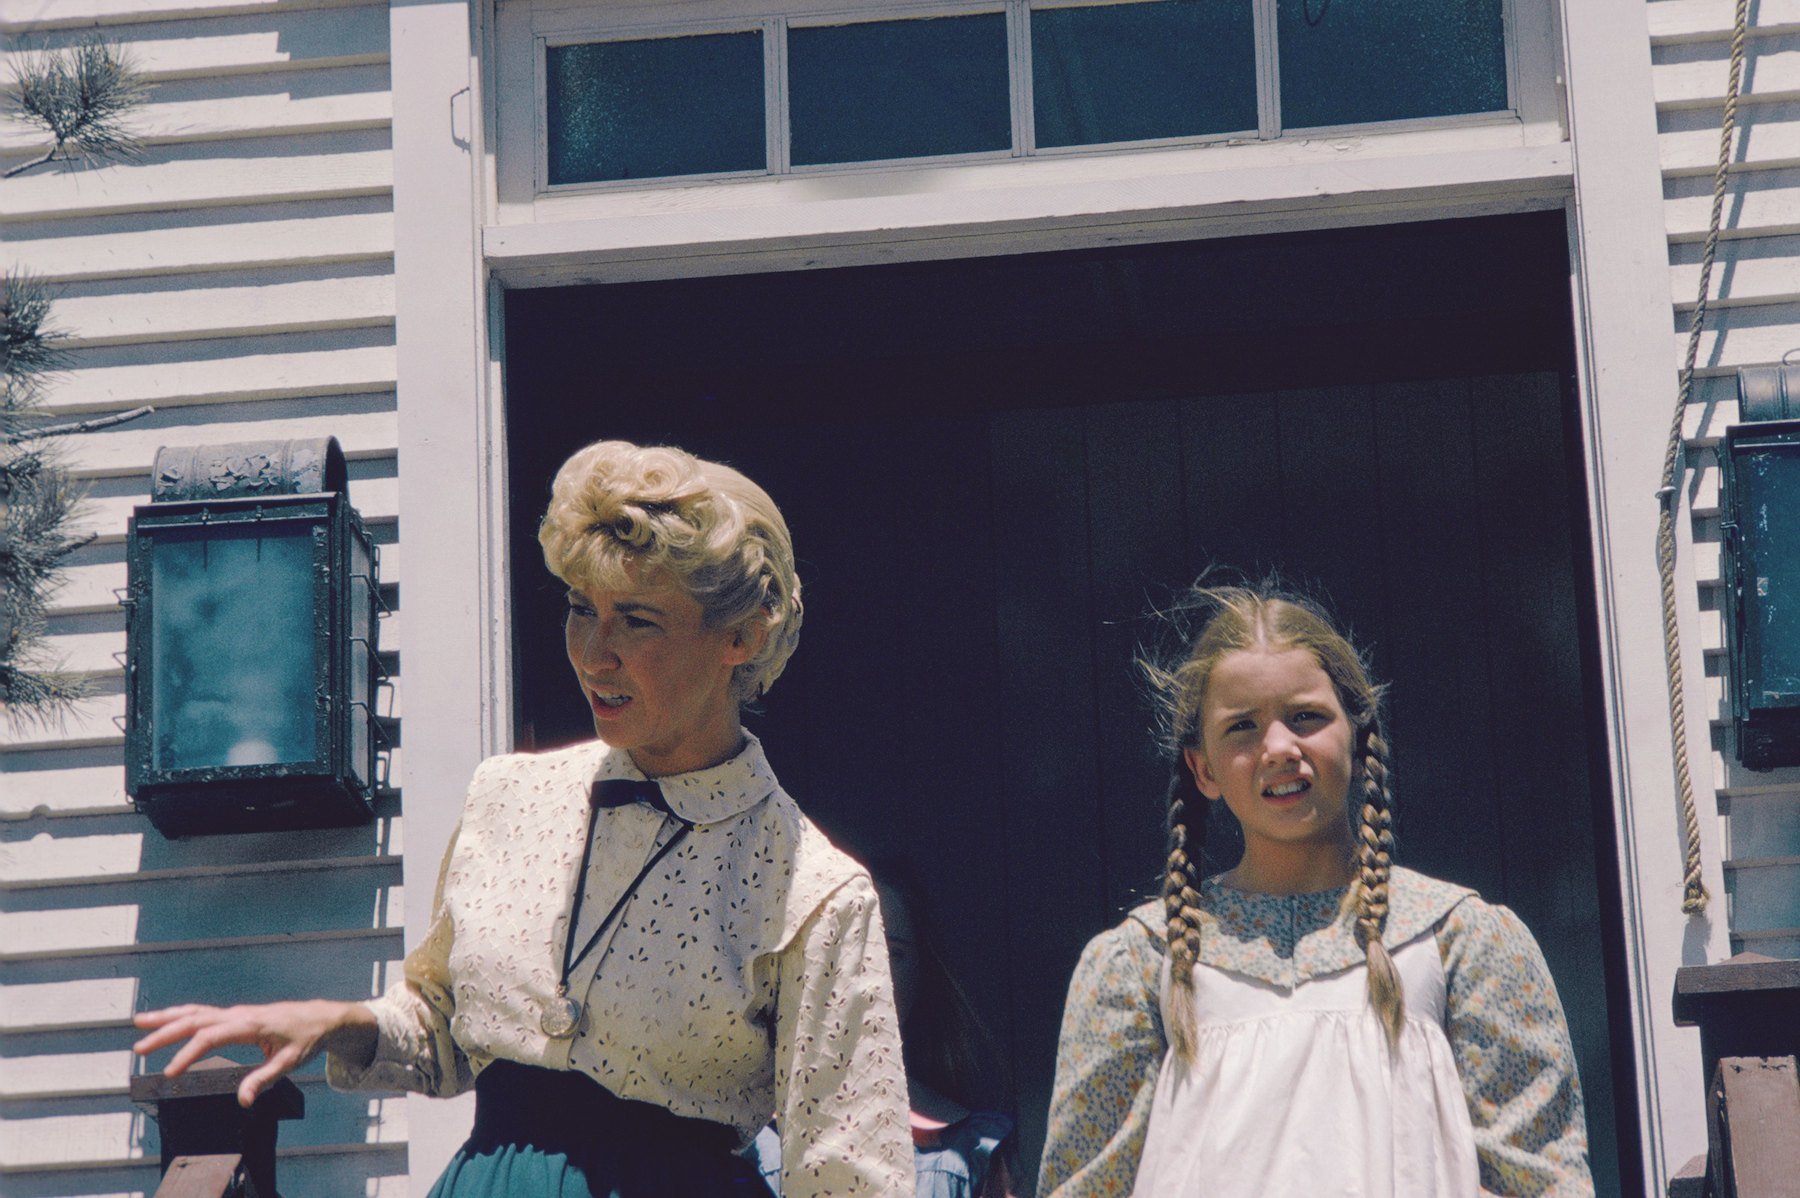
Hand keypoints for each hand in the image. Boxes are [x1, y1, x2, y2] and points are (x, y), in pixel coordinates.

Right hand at [132, 1000, 376, 1107]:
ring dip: (167, 1018)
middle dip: (166, 1032)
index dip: (188, 1054)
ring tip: (139, 1023)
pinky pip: (203, 1013)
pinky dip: (181, 1015)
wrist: (321, 1017)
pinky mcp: (235, 1016)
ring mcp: (236, 1013)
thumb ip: (264, 1079)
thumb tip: (242, 1100)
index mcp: (251, 1025)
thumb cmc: (307, 1039)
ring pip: (196, 1011)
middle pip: (196, 1020)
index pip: (211, 1037)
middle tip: (140, 1048)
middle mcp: (239, 1015)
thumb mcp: (291, 1062)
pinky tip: (165, 1021)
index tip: (169, 1073)